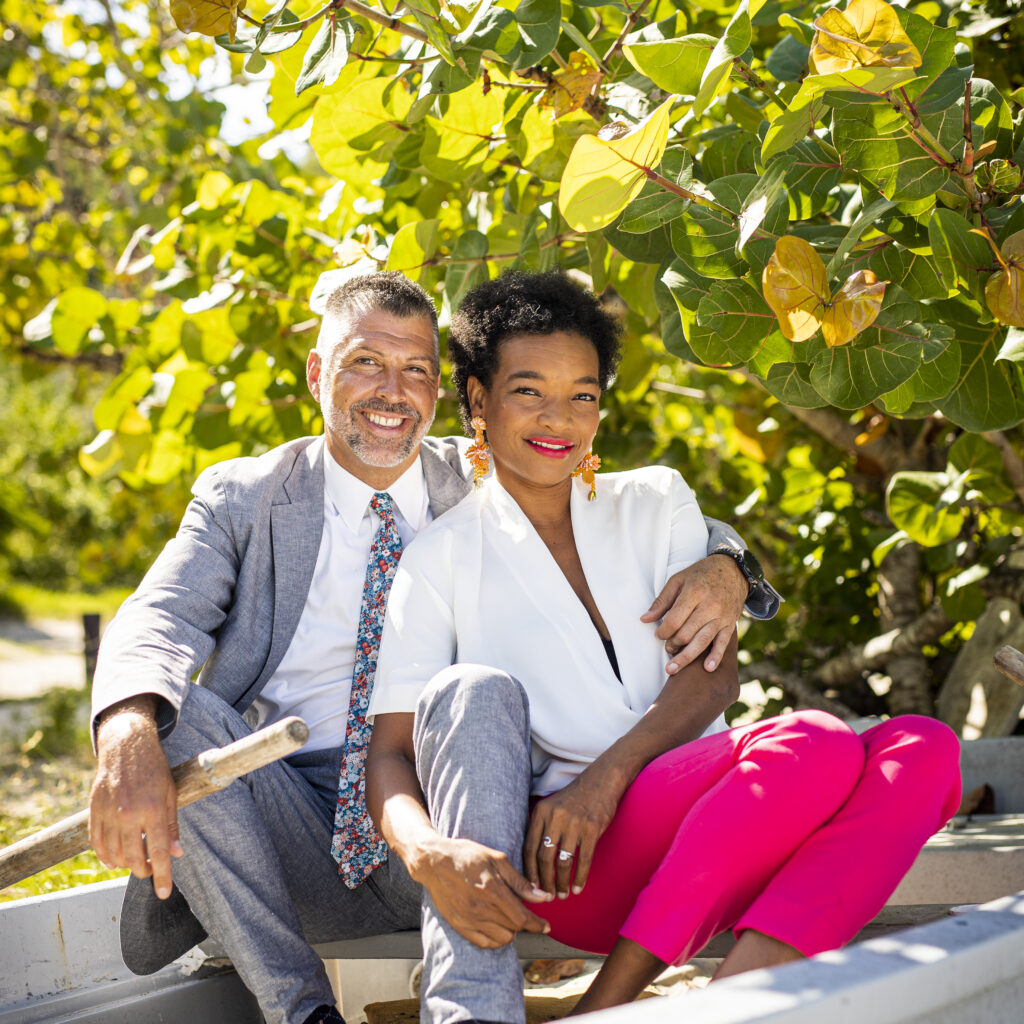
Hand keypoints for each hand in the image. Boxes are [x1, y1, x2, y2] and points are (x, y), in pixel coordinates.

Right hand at [89, 698, 182, 898]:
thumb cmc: (154, 768)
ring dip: (125, 864)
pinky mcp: (94, 811)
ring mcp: (108, 814)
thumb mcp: (171, 793)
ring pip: (113, 855)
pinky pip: (96, 843)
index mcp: (152, 810)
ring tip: (135, 861)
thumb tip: (176, 853)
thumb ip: (171, 825)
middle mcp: (129, 814)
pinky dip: (105, 856)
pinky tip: (114, 858)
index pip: (159, 852)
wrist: (126, 745)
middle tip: (150, 869)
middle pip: (133, 858)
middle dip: (143, 870)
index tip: (163, 893)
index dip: (162, 876)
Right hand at [414, 837, 551, 948]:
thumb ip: (520, 881)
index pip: (522, 918)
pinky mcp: (459, 926)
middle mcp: (481, 909)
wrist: (434, 862)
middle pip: (514, 928)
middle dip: (524, 923)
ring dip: (510, 931)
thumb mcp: (496, 859)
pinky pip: (484, 943)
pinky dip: (495, 939)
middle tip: (523, 912)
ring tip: (507, 916)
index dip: (537, 924)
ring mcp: (469, 920)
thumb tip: (542, 897)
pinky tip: (496, 926)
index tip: (546, 926)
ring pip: (501, 939)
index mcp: (493, 890)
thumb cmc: (467, 855)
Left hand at [523, 770, 618, 898]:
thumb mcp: (552, 806)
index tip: (531, 887)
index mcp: (541, 812)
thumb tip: (532, 862)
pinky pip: (583, 860)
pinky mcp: (592, 829)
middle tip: (547, 896)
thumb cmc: (574, 799)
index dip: (529, 871)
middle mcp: (555, 817)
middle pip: (544, 858)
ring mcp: (574, 823)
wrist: (601, 782)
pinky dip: (580, 878)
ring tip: (563, 894)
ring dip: (561, 883)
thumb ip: (541, 827)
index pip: (529, 848)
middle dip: (544, 881)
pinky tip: (578, 888)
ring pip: (563, 862)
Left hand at [642, 555, 746, 673]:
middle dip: (672, 645)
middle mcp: (709, 606)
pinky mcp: (730, 624)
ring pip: (702, 642)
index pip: (674, 620)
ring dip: (686, 657)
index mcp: (694, 593)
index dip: (662, 632)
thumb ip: (661, 601)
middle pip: (686, 634)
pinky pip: (723, 643)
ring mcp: (721, 617)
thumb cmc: (701, 574)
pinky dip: (715, 657)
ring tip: (673, 667)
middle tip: (667, 648)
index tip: (658, 635)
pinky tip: (707, 668)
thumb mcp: (678, 580)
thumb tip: (644, 620)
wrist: (733, 571)